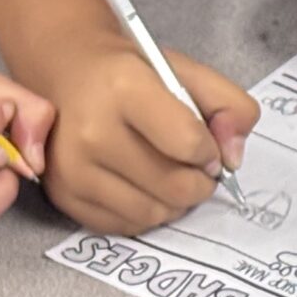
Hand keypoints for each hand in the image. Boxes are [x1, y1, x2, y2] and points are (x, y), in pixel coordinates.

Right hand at [37, 27, 259, 236]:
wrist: (66, 75)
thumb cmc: (130, 73)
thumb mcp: (185, 70)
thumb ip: (228, 104)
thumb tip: (232, 158)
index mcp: (125, 88)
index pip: (188, 142)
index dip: (211, 151)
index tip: (209, 147)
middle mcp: (92, 131)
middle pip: (174, 186)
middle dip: (200, 183)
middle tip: (198, 169)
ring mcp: (73, 169)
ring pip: (152, 213)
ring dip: (175, 203)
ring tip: (172, 176)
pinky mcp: (63, 197)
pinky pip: (125, 226)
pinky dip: (146, 213)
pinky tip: (144, 187)